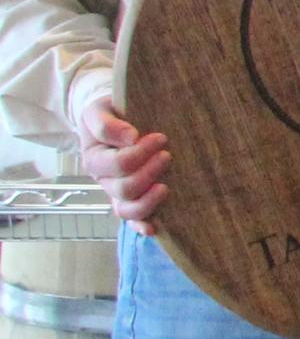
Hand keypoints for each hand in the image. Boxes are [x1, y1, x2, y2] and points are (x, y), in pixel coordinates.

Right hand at [73, 97, 166, 225]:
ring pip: (127, 209)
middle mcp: (104, 179)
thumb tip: (130, 137)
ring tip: (166, 186)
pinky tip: (153, 229)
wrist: (112, 118)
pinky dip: (140, 226)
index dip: (140, 154)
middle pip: (125, 188)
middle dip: (149, 173)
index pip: (117, 164)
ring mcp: (116, 192)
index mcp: (94, 158)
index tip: (161, 138)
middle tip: (167, 154)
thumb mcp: (101, 110)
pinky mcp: (130, 200)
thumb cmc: (110, 113)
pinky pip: (132, 219)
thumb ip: (108, 123)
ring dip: (149, 200)